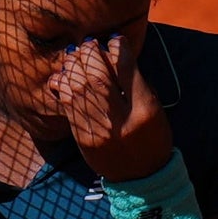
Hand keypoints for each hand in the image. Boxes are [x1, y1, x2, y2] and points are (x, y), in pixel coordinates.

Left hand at [48, 34, 172, 180]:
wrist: (140, 178)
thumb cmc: (151, 137)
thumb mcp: (154, 109)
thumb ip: (137, 83)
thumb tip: (115, 54)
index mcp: (144, 111)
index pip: (128, 71)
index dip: (119, 49)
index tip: (115, 39)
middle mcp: (120, 120)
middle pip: (98, 77)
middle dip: (91, 54)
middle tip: (90, 44)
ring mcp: (98, 130)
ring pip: (79, 88)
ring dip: (74, 65)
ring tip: (77, 55)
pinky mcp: (81, 137)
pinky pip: (67, 105)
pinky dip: (63, 85)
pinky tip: (65, 75)